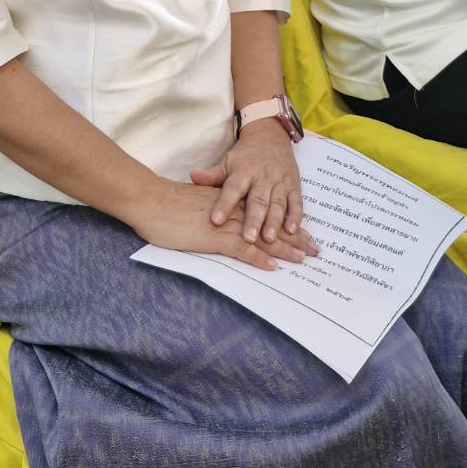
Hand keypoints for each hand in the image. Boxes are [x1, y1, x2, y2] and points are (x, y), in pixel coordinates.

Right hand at [130, 177, 318, 271]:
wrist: (151, 200)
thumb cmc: (167, 205)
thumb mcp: (196, 205)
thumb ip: (212, 211)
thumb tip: (219, 220)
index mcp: (231, 204)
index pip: (264, 214)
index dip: (285, 223)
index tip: (302, 232)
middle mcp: (234, 212)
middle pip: (271, 225)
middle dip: (295, 237)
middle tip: (315, 248)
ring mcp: (226, 225)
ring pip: (263, 237)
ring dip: (285, 249)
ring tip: (304, 258)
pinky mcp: (214, 237)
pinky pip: (242, 249)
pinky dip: (259, 258)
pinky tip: (273, 267)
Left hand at [190, 123, 306, 242]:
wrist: (270, 136)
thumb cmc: (245, 156)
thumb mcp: (227, 162)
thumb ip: (212, 174)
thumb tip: (192, 176)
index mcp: (243, 172)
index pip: (232, 189)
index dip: (224, 204)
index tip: (215, 220)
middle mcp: (263, 177)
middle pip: (257, 200)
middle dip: (253, 219)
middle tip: (247, 238)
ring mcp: (280, 182)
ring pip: (277, 203)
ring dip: (274, 222)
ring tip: (268, 238)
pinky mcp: (294, 186)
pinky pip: (296, 202)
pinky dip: (295, 216)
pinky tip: (292, 230)